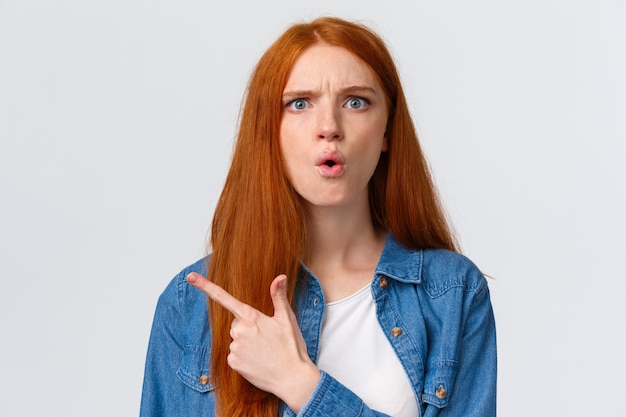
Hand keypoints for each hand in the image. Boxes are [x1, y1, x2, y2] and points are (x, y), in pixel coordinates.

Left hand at [187, 272, 320, 411]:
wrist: (292, 378)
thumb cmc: (291, 347)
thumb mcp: (286, 319)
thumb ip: (278, 296)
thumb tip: (280, 276)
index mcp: (251, 317)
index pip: (224, 297)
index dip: (205, 286)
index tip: (190, 277)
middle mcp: (239, 331)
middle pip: (236, 324)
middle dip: (248, 328)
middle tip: (266, 338)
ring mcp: (234, 348)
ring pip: (236, 340)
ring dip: (247, 343)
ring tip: (264, 351)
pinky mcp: (232, 363)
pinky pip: (234, 355)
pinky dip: (244, 357)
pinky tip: (258, 361)